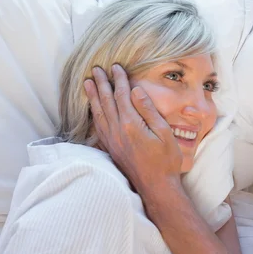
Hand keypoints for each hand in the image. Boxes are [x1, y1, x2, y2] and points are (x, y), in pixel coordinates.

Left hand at [84, 64, 182, 192]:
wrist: (156, 187)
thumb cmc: (165, 160)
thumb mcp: (164, 132)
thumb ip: (148, 110)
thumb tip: (135, 91)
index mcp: (131, 124)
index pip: (122, 96)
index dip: (118, 80)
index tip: (116, 67)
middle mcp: (117, 131)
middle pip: (106, 101)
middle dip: (101, 83)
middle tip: (96, 69)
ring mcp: (112, 140)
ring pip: (99, 113)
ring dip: (93, 96)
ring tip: (87, 83)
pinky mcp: (111, 148)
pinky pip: (98, 125)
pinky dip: (94, 113)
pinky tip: (93, 108)